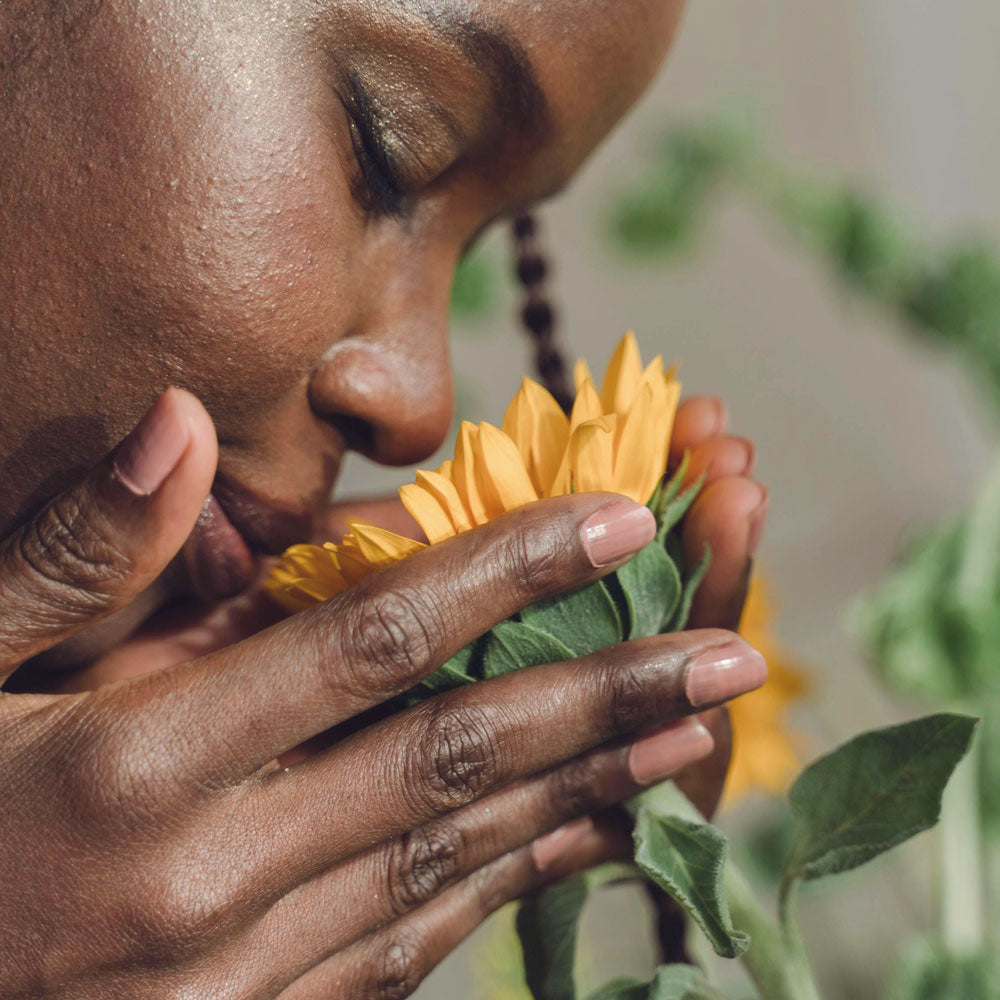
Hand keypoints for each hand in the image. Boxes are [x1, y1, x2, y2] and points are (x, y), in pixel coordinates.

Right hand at [0, 389, 764, 997]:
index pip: (363, 642)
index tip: (612, 517)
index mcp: (132, 765)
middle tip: (726, 651)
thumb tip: (183, 422)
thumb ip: (82, 554)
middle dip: (600, 693)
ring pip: (453, 855)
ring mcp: (240, 977)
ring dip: (585, 789)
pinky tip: (591, 834)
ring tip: (697, 736)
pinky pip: (414, 942)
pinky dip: (515, 876)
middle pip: (446, 758)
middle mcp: (206, 879)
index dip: (502, 571)